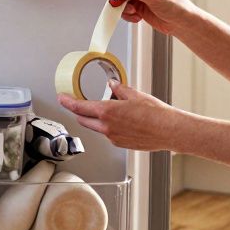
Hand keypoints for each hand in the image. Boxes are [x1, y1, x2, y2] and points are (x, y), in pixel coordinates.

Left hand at [57, 82, 182, 151]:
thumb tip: (113, 85)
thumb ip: (118, 89)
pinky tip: (121, 122)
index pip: (79, 107)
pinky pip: (108, 134)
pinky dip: (108, 127)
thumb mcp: (134, 94)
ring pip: (96, 128)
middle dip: (78, 112)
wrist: (168, 130)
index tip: (62, 98)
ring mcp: (112, 137)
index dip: (67, 102)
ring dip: (95, 120)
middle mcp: (106, 127)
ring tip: (109, 111)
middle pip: (83, 119)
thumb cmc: (155, 114)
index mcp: (107, 112)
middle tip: (78, 104)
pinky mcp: (120, 144)